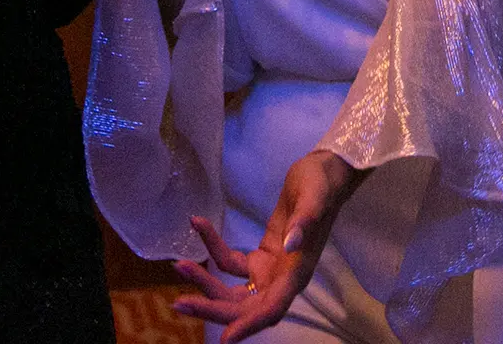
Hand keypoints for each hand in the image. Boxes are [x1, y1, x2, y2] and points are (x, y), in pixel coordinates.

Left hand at [172, 151, 365, 342]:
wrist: (323, 174)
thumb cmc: (320, 186)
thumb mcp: (313, 199)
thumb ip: (303, 223)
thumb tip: (291, 245)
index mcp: (297, 274)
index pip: (271, 310)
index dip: (248, 325)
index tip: (224, 339)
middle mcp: (282, 280)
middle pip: (245, 307)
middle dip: (213, 306)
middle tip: (180, 303)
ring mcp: (270, 270)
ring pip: (234, 290)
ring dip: (206, 282)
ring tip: (179, 267)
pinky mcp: (260, 257)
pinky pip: (232, 262)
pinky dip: (213, 247)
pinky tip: (198, 225)